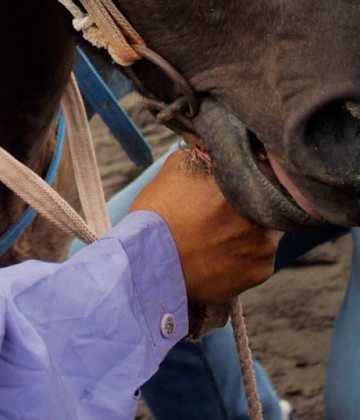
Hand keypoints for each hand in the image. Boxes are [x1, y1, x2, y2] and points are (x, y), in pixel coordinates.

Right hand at [133, 148, 279, 306]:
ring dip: (249, 227)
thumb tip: (217, 148)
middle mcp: (263, 214)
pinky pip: (260, 254)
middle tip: (226, 205)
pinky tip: (220, 252)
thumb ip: (205, 155)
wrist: (149, 270)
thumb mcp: (175, 169)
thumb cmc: (158, 217)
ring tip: (218, 233)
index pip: (266, 165)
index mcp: (244, 183)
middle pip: (270, 198)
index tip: (244, 172)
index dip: (256, 167)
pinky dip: (245, 252)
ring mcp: (266, 245)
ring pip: (266, 227)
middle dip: (252, 200)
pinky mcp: (262, 271)